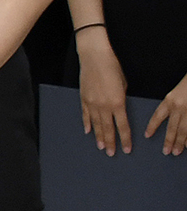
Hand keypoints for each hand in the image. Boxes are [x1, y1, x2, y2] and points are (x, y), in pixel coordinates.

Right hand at [77, 29, 132, 154]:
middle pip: (108, 129)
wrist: (94, 58)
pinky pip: (85, 115)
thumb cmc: (112, 68)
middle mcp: (104, 106)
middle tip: (111, 153)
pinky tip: (88, 131)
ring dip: (99, 137)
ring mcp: (92, 103)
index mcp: (118, 103)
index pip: (122, 126)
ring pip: (96, 125)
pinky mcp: (83, 99)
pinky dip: (87, 124)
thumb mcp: (123, 85)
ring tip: (100, 147)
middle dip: (110, 142)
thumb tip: (118, 108)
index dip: (125, 139)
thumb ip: (121, 99)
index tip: (127, 149)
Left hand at [144, 72, 186, 156]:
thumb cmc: (186, 86)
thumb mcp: (175, 93)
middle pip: (173, 127)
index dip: (152, 126)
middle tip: (166, 151)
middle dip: (169, 141)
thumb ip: (171, 105)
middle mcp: (179, 107)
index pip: (158, 115)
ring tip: (177, 151)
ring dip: (181, 142)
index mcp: (170, 100)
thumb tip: (167, 118)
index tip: (147, 135)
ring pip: (184, 130)